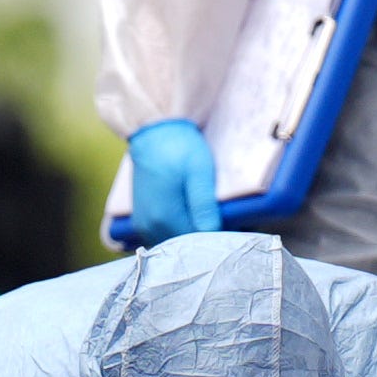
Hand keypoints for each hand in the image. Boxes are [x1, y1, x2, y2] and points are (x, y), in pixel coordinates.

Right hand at [123, 119, 221, 240]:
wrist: (153, 130)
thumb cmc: (179, 147)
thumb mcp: (199, 172)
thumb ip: (203, 205)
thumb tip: (212, 233)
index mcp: (165, 218)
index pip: (198, 244)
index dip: (217, 237)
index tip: (234, 226)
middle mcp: (150, 227)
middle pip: (185, 245)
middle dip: (205, 237)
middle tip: (227, 221)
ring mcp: (143, 223)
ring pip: (174, 241)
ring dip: (191, 234)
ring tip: (209, 217)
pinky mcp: (141, 217)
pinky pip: (163, 234)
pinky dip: (178, 230)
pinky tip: (190, 216)